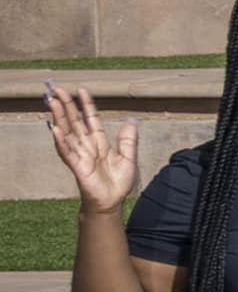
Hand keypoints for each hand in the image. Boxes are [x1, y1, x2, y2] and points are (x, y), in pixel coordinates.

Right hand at [45, 87, 136, 210]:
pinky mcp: (77, 167)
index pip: (91, 119)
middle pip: (74, 121)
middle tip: (57, 89)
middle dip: (66, 105)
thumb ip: (128, 139)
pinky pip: (67, 152)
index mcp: (99, 142)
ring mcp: (80, 155)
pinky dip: (61, 140)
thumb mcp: (129, 158)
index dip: (86, 105)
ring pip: (67, 132)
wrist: (112, 202)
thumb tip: (131, 120)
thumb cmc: (118, 182)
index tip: (81, 90)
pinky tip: (55, 129)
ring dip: (59, 117)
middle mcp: (87, 146)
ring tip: (51, 102)